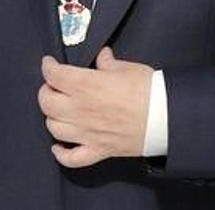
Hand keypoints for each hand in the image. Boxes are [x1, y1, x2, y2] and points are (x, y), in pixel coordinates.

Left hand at [38, 47, 153, 167]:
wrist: (168, 119)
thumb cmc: (148, 90)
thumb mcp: (127, 68)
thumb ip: (108, 63)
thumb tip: (102, 56)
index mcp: (84, 86)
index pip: (53, 75)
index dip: (48, 66)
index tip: (50, 63)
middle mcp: (79, 110)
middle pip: (46, 102)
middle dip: (46, 92)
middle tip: (55, 87)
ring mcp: (87, 133)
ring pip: (54, 128)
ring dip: (53, 118)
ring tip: (60, 111)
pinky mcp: (99, 151)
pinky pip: (72, 159)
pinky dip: (62, 154)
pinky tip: (58, 147)